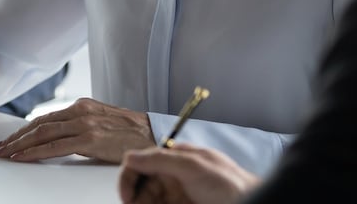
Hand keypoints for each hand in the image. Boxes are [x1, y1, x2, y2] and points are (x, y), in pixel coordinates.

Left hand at [0, 98, 154, 162]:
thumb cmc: (131, 133)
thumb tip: (57, 137)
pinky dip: (35, 152)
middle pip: (38, 125)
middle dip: (15, 138)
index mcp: (82, 105)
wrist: (154, 136)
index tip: (9, 140)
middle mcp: (80, 111)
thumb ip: (79, 125)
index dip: (23, 130)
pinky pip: (55, 146)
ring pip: (42, 134)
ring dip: (19, 145)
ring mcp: (85, 124)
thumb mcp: (101, 122)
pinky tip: (23, 157)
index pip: (44, 118)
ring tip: (4, 154)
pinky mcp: (91, 139)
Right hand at [118, 144, 259, 203]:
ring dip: (141, 203)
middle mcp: (173, 177)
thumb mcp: (192, 166)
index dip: (129, 177)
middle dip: (134, 197)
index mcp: (175, 159)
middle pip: (141, 186)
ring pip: (147, 200)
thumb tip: (130, 156)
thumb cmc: (228, 184)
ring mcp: (177, 197)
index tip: (127, 197)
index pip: (141, 163)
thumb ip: (160, 159)